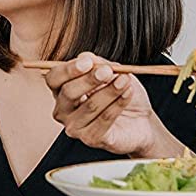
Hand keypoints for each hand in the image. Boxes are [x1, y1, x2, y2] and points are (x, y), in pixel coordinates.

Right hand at [44, 53, 183, 157]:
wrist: (141, 120)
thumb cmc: (121, 94)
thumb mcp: (112, 72)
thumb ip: (98, 63)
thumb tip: (86, 57)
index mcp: (62, 89)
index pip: (54, 78)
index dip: (69, 69)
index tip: (88, 62)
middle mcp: (63, 110)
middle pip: (68, 92)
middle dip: (89, 80)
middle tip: (108, 71)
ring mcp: (75, 127)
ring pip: (89, 106)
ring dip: (110, 91)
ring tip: (125, 81)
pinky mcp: (91, 139)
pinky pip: (104, 119)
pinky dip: (117, 104)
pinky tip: (127, 94)